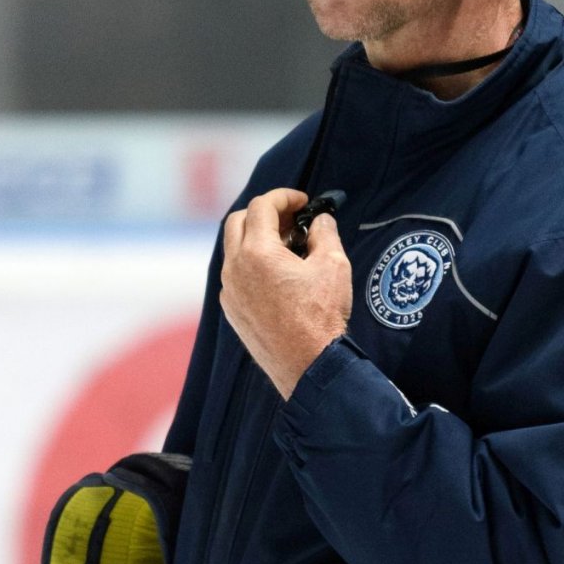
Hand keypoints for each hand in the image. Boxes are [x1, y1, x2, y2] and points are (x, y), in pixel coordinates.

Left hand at [219, 188, 352, 398]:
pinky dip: (251, 263)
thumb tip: (320, 220)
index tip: (303, 202)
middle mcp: (235, 268)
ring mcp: (230, 291)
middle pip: (237, 221)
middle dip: (264, 213)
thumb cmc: (322, 317)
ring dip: (256, 238)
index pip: (261, 206)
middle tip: (291, 219)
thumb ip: (324, 234)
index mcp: (257, 252)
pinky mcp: (232, 311)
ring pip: (233, 249)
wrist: (309, 366)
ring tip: (288, 248)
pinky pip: (235, 275)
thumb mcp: (333, 266)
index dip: (284, 197)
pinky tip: (278, 274)